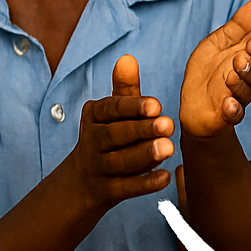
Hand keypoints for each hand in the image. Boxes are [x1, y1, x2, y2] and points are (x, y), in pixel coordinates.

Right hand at [63, 54, 176, 210]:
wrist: (81, 183)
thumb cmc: (108, 138)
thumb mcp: (113, 113)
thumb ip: (124, 89)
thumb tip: (127, 58)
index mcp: (94, 117)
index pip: (112, 109)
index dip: (132, 107)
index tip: (155, 105)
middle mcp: (93, 142)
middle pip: (117, 135)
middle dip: (141, 130)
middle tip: (168, 125)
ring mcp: (98, 168)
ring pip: (120, 162)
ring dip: (144, 155)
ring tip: (169, 149)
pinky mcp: (107, 192)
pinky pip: (125, 188)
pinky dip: (144, 184)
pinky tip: (166, 177)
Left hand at [180, 0, 250, 137]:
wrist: (193, 105)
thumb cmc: (208, 70)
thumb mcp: (219, 41)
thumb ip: (240, 24)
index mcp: (249, 57)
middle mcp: (248, 77)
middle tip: (241, 58)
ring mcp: (238, 96)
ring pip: (247, 91)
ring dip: (241, 83)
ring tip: (230, 76)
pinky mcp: (226, 115)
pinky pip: (236, 114)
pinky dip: (233, 110)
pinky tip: (227, 104)